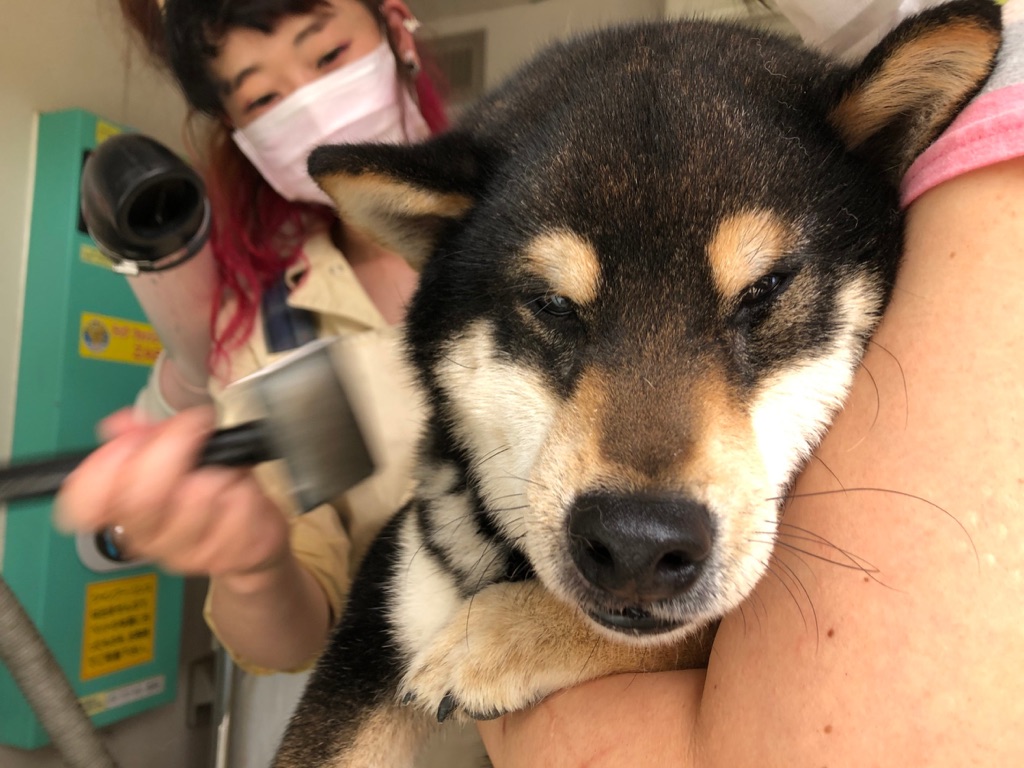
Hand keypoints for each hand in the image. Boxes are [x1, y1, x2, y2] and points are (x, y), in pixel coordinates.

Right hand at [55, 406, 289, 577]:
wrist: (252, 533)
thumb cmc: (207, 486)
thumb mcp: (174, 454)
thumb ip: (145, 435)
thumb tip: (121, 424)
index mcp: (122, 512)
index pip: (84, 504)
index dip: (104, 466)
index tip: (134, 438)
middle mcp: (148, 538)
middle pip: (141, 498)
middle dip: (171, 449)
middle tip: (193, 427)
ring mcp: (188, 554)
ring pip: (197, 498)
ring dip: (217, 470)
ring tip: (223, 470)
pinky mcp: (230, 555)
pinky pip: (238, 506)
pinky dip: (246, 487)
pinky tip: (242, 490)